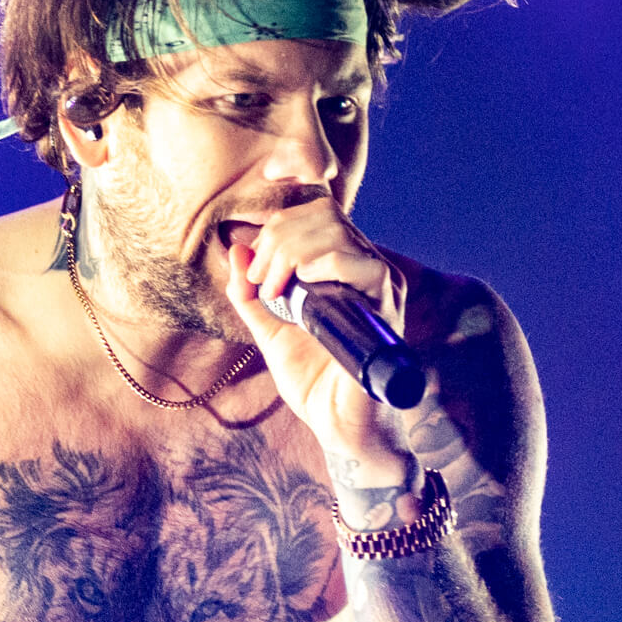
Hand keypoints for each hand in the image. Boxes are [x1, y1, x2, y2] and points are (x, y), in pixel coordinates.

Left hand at [222, 199, 412, 483]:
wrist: (339, 427)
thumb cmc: (314, 381)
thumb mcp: (268, 332)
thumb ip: (251, 295)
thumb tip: (236, 250)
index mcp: (338, 268)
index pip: (318, 208)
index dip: (291, 195)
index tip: (261, 207)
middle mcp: (363, 268)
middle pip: (322, 212)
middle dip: (278, 237)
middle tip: (261, 280)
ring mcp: (377, 284)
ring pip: (336, 231)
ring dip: (292, 251)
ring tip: (275, 289)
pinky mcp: (385, 306)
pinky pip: (361, 263)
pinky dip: (322, 266)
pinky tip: (301, 288)